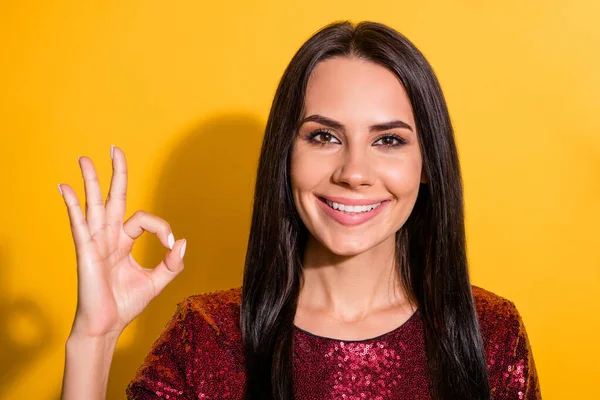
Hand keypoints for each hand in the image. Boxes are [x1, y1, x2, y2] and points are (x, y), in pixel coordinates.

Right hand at [58, 145, 185, 338]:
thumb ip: (171, 263)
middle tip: (114, 148)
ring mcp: (96, 242)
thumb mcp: (156, 281)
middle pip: (113, 198)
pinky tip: (65, 187)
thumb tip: (182, 242)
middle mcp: (109, 237)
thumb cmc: (126, 303)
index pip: (143, 219)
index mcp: (124, 241)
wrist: (108, 325)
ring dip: (90, 181)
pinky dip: (71, 205)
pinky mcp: (86, 252)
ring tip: (84, 158)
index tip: (170, 246)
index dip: (162, 228)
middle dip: (115, 173)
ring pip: (93, 204)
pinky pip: (79, 224)